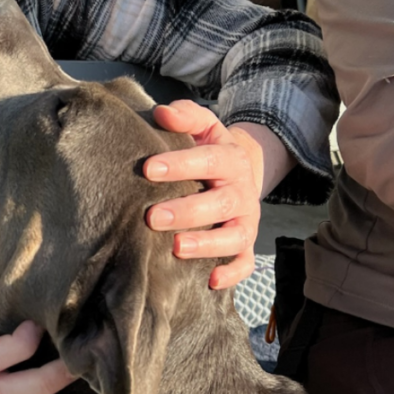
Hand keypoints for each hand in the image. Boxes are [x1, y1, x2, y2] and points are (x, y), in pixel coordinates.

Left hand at [144, 100, 264, 289]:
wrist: (240, 175)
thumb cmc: (209, 154)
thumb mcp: (204, 128)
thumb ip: (185, 117)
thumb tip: (162, 113)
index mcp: (231, 161)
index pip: (209, 160)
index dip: (180, 164)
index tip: (148, 169)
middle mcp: (241, 193)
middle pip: (220, 203)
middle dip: (187, 211)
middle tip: (152, 217)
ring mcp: (245, 222)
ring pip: (234, 237)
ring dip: (206, 244)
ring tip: (176, 248)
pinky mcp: (244, 247)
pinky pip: (244, 264)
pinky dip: (232, 274)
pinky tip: (211, 280)